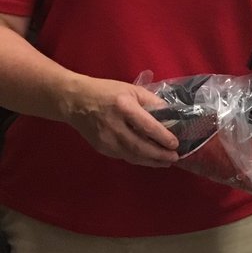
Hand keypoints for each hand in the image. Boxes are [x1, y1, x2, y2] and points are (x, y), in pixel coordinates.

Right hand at [64, 79, 180, 167]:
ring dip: (150, 161)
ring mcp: (106, 139)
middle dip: (159, 155)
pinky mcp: (101, 148)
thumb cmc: (106, 91)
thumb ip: (151, 101)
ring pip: (131, 155)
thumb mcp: (132, 89)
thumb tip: (170, 114)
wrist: (75, 101)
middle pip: (140, 146)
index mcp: (124, 107)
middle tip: (174, 158)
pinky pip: (123, 156)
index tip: (175, 144)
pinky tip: (148, 159)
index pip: (147, 126)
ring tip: (165, 162)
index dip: (163, 137)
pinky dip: (137, 159)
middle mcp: (114, 125)